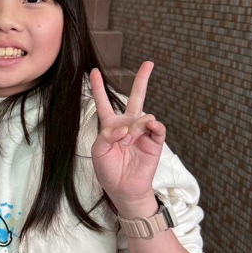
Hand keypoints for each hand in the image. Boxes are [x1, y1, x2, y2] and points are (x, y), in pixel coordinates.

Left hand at [89, 62, 165, 215]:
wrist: (123, 189)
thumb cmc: (108, 170)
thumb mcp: (98, 152)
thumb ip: (107, 135)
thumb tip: (126, 127)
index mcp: (110, 125)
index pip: (104, 102)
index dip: (98, 87)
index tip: (93, 71)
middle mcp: (128, 125)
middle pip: (136, 97)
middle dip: (142, 79)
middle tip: (148, 63)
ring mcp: (142, 132)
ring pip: (143, 117)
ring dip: (134, 128)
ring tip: (127, 142)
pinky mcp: (155, 141)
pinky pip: (158, 127)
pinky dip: (153, 125)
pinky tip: (150, 126)